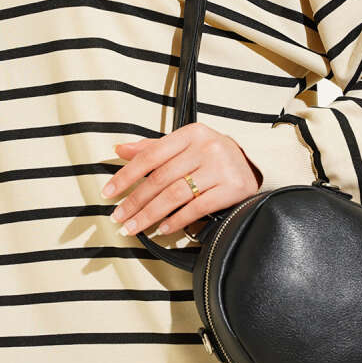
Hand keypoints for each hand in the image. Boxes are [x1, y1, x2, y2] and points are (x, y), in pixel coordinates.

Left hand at [100, 122, 263, 236]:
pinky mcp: (233, 188)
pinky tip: (162, 229)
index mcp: (190, 133)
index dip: (126, 175)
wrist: (252, 164)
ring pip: (176, 194)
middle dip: (135, 201)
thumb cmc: (211, 156)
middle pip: (161, 178)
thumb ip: (152, 148)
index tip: (108, 193)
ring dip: (150, 214)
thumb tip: (119, 149)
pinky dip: (177, 220)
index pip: (150, 155)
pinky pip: (198, 208)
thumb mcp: (184, 145)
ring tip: (134, 227)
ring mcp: (220, 167)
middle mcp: (206, 147)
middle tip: (118, 218)